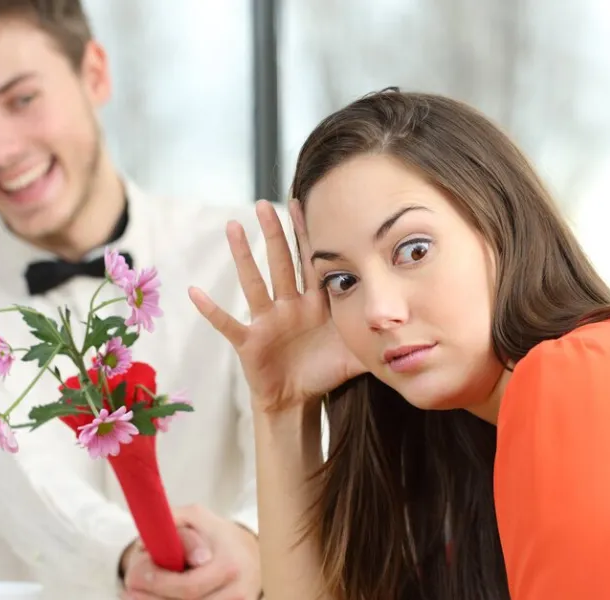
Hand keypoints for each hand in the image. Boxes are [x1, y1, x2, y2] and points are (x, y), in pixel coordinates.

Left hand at [120, 505, 260, 599]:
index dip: (159, 585)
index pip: (189, 587)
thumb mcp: (196, 518)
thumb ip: (172, 522)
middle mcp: (237, 592)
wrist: (251, 554)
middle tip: (128, 591)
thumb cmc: (216, 535)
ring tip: (135, 596)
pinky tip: (156, 599)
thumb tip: (146, 545)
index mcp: (229, 565)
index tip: (136, 576)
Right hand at [189, 200, 364, 412]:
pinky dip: (211, 310)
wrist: (298, 401)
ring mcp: (267, 321)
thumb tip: (414, 324)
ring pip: (254, 282)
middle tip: (265, 204)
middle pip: (280, 263)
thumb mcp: (356, 352)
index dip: (308, 234)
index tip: (303, 201)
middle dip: (274, 234)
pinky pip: (228, 323)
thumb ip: (379, 335)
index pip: (311, 262)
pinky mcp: (249, 341)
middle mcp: (288, 306)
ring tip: (232, 227)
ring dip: (242, 256)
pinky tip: (194, 292)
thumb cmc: (325, 372)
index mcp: (313, 304)